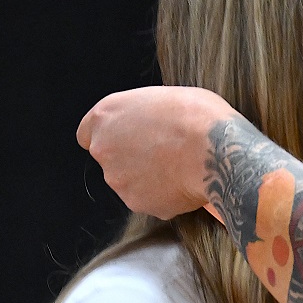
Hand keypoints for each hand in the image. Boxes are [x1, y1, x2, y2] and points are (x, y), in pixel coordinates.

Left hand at [77, 85, 234, 218]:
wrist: (214, 151)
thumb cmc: (196, 116)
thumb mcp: (162, 97)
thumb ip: (143, 115)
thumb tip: (150, 125)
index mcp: (105, 116)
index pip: (87, 134)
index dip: (110, 136)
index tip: (126, 139)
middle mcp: (103, 149)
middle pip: (111, 159)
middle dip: (132, 158)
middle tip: (163, 152)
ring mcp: (118, 180)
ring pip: (130, 182)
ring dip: (148, 178)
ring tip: (178, 167)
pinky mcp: (137, 204)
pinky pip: (149, 200)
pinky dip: (163, 195)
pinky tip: (183, 183)